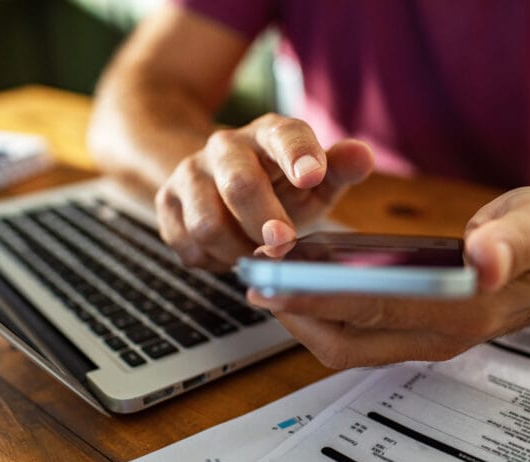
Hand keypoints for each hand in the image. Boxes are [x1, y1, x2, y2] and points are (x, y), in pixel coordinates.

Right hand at [154, 113, 373, 270]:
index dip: (298, 156)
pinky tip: (227, 251)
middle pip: (239, 184)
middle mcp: (225, 147)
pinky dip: (211, 260)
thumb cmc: (280, 184)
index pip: (285, 136)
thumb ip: (339, 168)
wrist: (220, 182)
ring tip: (254, 252)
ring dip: (236, 249)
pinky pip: (186, 244)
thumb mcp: (315, 178)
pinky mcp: (166, 202)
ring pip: (207, 224)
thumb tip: (363, 155)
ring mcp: (190, 173)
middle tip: (284, 244)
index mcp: (269, 134)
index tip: (312, 177)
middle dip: (264, 221)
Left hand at [247, 187, 529, 367]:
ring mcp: (422, 340)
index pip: (379, 308)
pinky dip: (320, 317)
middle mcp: (437, 335)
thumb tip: (483, 259)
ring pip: (346, 344)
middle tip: (255, 280)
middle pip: (349, 336)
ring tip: (267, 283)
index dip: (323, 296)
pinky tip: (299, 290)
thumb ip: (511, 241)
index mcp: (464, 309)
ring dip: (302, 318)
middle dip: (297, 310)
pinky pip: (354, 337)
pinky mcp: (412, 334)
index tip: (278, 281)